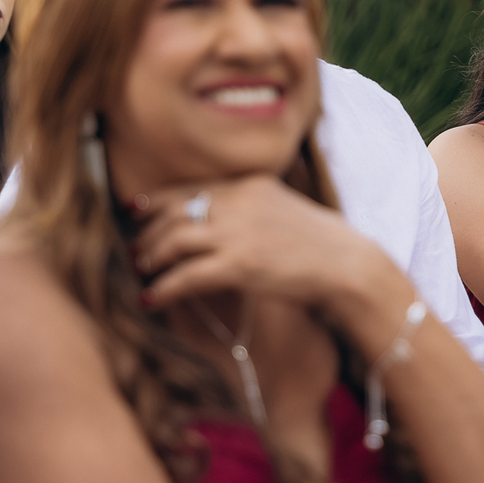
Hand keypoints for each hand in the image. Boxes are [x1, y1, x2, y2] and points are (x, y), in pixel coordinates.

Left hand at [131, 174, 379, 314]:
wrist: (348, 264)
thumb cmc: (321, 242)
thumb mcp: (282, 208)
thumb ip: (249, 207)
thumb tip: (215, 222)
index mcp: (249, 183)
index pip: (189, 188)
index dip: (156, 200)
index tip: (136, 209)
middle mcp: (238, 202)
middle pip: (174, 213)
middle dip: (149, 232)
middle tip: (136, 249)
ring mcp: (237, 232)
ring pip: (173, 240)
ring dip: (152, 257)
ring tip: (143, 270)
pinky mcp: (239, 264)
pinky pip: (186, 276)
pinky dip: (163, 288)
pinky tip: (151, 299)